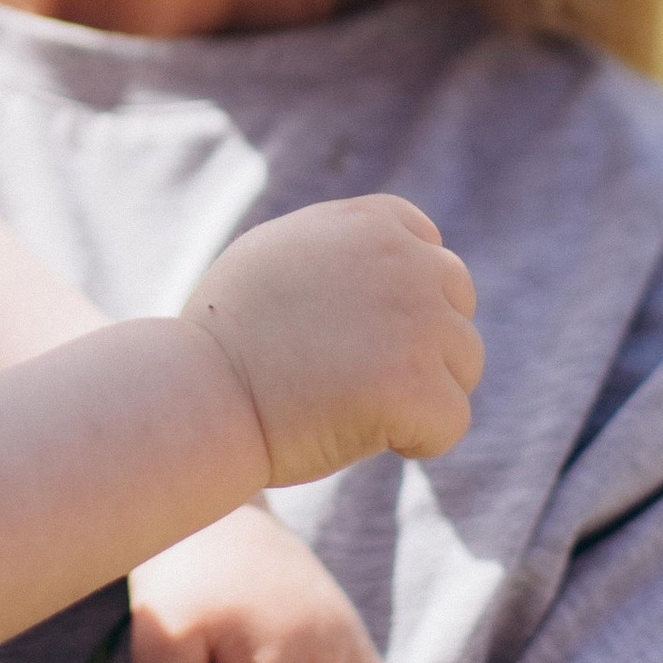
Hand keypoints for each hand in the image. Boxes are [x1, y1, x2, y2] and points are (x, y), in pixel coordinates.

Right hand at [180, 197, 482, 487]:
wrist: (199, 394)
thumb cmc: (226, 336)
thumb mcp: (281, 255)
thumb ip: (341, 247)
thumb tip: (388, 252)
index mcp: (374, 222)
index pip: (433, 251)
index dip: (406, 299)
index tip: (361, 331)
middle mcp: (406, 262)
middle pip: (458, 305)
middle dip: (423, 343)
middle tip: (355, 376)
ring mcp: (417, 323)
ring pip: (463, 365)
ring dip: (420, 391)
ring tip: (352, 404)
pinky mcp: (418, 386)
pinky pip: (451, 422)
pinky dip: (417, 439)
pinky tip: (362, 433)